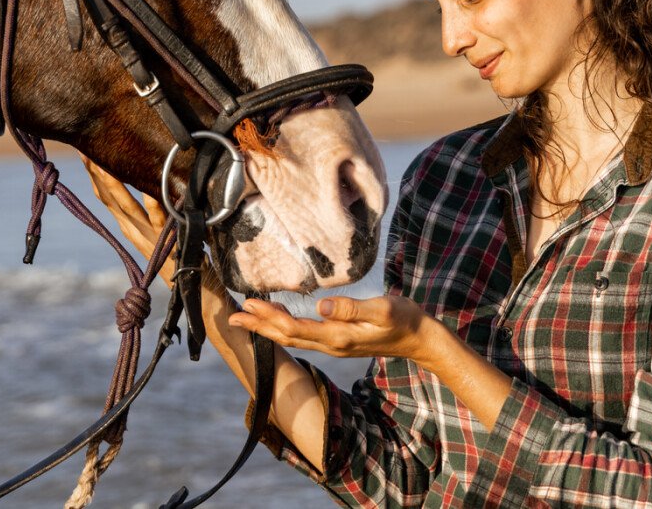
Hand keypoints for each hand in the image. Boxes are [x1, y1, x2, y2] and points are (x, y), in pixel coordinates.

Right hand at [81, 156, 165, 260]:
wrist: (186, 277)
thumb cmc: (170, 247)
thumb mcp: (151, 224)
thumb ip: (142, 204)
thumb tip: (135, 176)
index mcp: (126, 222)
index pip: (104, 194)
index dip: (93, 173)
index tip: (83, 150)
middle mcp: (131, 227)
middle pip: (109, 198)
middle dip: (97, 173)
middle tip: (86, 151)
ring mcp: (147, 234)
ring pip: (127, 208)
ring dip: (116, 186)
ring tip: (106, 165)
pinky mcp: (165, 241)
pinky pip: (158, 219)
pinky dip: (153, 204)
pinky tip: (149, 190)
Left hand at [228, 295, 429, 360]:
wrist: (420, 339)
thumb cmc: (404, 320)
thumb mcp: (382, 310)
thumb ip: (352, 309)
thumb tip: (321, 306)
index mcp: (337, 336)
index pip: (294, 328)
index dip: (268, 318)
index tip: (247, 306)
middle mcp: (331, 344)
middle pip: (286, 337)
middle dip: (258, 327)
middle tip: (232, 317)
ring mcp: (334, 344)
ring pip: (292, 337)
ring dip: (267, 328)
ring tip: (246, 318)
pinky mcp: (338, 340)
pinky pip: (303, 335)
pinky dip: (284, 327)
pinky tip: (277, 319)